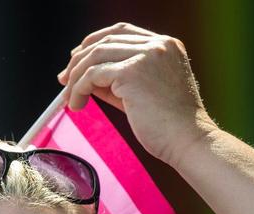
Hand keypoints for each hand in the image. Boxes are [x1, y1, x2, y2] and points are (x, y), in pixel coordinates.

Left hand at [56, 22, 215, 167]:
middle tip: (64, 80)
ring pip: (95, 56)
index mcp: (166, 45)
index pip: (121, 32)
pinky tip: (77, 104)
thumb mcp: (142, 95)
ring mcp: (146, 55)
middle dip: (79, 60)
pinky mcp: (133, 72)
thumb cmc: (170, 126)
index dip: (95, 44)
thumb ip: (117, 81)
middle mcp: (158, 44)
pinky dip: (79, 89)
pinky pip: (93, 75)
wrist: (188, 141)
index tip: (77, 61)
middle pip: (104, 40)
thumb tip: (86, 78)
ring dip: (76, 78)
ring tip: (70, 99)